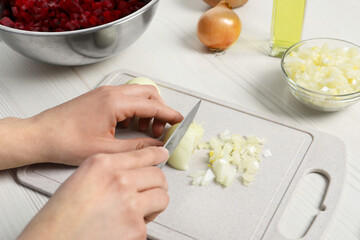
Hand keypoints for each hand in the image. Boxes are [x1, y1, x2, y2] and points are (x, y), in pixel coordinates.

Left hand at [0, 85, 182, 168]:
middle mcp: (112, 93)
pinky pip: (125, 98)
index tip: (180, 121)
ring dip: (147, 109)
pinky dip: (134, 109)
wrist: (41, 135)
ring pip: (137, 94)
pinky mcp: (99, 97)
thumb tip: (157, 146)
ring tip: (145, 131)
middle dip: (160, 110)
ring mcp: (105, 93)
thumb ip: (137, 147)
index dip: (169, 114)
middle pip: (148, 93)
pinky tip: (130, 127)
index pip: (152, 105)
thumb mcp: (107, 150)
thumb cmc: (67, 142)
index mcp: (115, 103)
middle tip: (160, 130)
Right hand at [18, 147, 168, 239]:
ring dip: (154, 204)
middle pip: (158, 176)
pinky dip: (140, 226)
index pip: (144, 154)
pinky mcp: (136, 229)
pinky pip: (149, 223)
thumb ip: (109, 170)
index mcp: (103, 165)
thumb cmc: (59, 218)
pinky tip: (122, 228)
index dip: (156, 155)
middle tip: (149, 191)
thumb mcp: (82, 179)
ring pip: (161, 197)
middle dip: (156, 184)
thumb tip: (133, 170)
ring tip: (137, 212)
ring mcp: (130, 205)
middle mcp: (118, 180)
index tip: (162, 155)